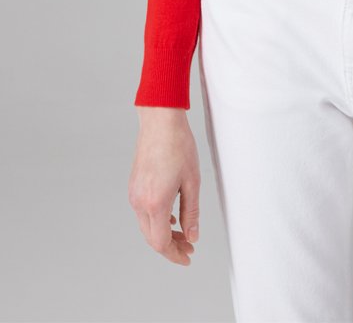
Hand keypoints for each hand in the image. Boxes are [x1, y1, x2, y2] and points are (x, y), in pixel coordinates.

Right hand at [129, 107, 200, 264]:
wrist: (160, 120)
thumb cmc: (178, 145)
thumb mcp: (192, 181)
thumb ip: (191, 212)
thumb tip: (192, 236)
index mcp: (155, 202)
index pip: (160, 243)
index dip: (174, 254)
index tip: (187, 257)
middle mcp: (139, 201)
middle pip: (151, 237)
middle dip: (170, 246)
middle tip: (189, 247)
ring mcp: (134, 193)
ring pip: (146, 226)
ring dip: (163, 234)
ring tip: (183, 233)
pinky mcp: (134, 185)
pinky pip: (143, 212)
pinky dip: (156, 221)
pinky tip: (170, 218)